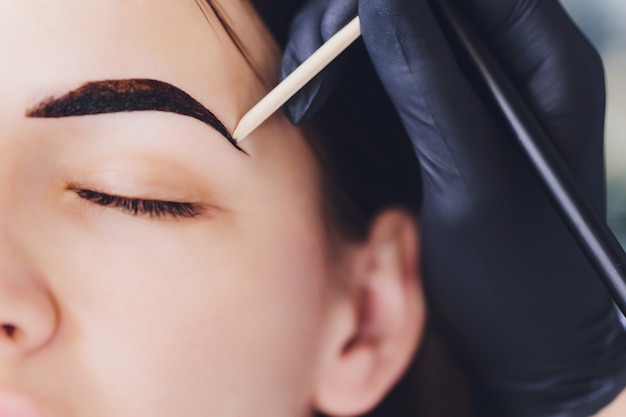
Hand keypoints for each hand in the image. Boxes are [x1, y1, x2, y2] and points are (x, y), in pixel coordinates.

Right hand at [280, 0, 625, 414]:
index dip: (387, 0)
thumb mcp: (471, 179)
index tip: (331, 29)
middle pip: (419, 6)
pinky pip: (379, 72)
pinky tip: (311, 103)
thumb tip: (376, 1)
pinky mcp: (435, 115)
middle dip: (348, 22)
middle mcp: (508, 64)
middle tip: (302, 68)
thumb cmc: (516, 272)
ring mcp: (468, 88)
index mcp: (546, 62)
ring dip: (334, 50)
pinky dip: (337, 79)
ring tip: (298, 95)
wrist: (521, 335)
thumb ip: (427, 83)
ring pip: (390, 32)